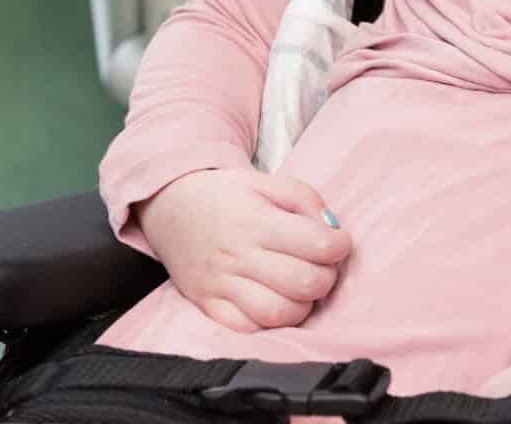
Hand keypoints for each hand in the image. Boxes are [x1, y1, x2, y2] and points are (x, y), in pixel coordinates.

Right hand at [135, 167, 350, 332]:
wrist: (170, 208)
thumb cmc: (223, 195)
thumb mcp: (266, 181)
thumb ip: (304, 198)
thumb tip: (331, 228)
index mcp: (256, 221)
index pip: (318, 245)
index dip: (340, 246)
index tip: (338, 242)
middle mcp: (238, 256)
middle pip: (304, 284)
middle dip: (327, 277)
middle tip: (323, 266)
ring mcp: (221, 285)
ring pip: (279, 314)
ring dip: (303, 305)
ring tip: (301, 288)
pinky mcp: (208, 306)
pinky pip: (248, 328)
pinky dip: (270, 322)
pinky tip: (276, 302)